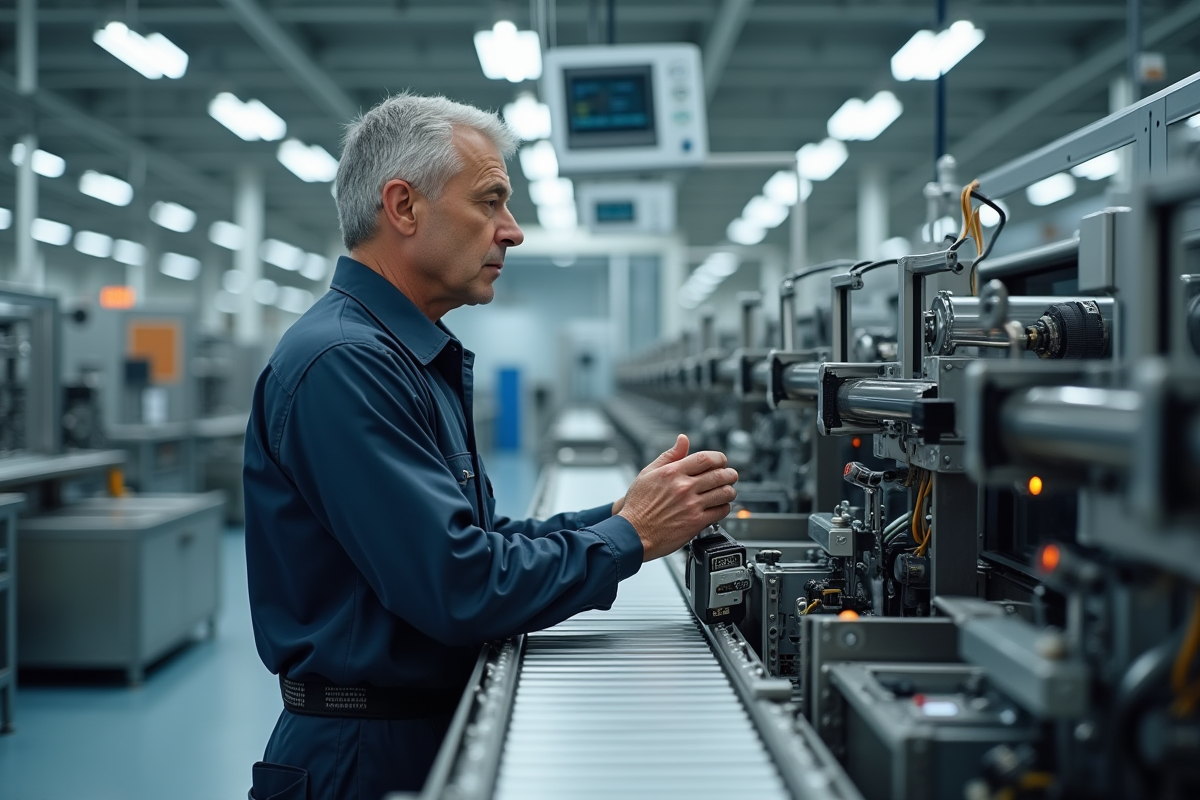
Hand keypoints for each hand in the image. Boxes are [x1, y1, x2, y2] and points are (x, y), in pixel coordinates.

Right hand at [617, 434, 738, 561]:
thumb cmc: (637, 506)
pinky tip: (720, 506)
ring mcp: (692, 505)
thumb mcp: (647, 473)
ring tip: (727, 491)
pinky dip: (725, 507)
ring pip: (724, 493)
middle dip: (730, 473)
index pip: (706, 458)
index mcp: (673, 472)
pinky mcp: (696, 523)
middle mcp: (684, 487)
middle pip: (719, 474)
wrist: (633, 534)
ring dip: (730, 490)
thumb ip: (669, 455)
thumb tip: (683, 440)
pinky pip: (720, 511)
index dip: (719, 458)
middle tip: (730, 475)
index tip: (721, 461)